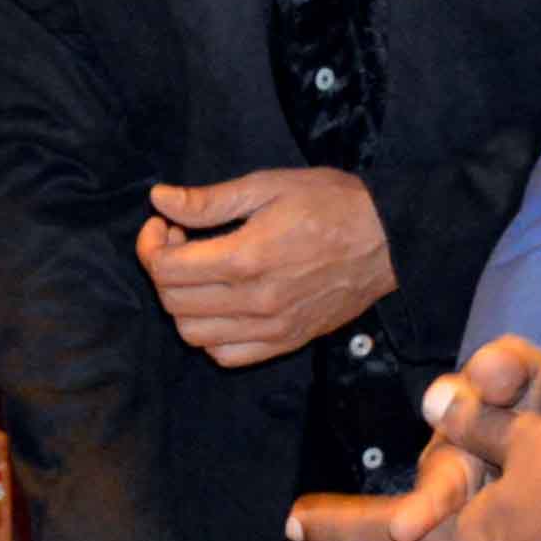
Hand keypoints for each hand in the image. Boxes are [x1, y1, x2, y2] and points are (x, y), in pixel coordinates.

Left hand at [135, 169, 394, 367]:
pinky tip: (220, 303)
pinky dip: (209, 334)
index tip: (164, 223)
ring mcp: (271, 329)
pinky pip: (227, 355)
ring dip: (182, 303)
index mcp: (246, 258)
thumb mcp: (267, 185)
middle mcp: (254, 302)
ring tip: (199, 271)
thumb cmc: (330, 203)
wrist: (389, 239)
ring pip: (194, 335)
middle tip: (180, 240)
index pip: (167, 270)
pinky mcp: (287, 342)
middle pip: (173, 303)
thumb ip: (209, 200)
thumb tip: (159, 200)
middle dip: (162, 269)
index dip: (152, 244)